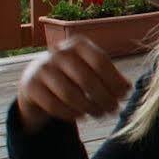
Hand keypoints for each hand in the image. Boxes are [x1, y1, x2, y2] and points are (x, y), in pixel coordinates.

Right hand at [16, 37, 132, 132]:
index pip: (100, 62)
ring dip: (89, 108)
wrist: (37, 78)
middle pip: (86, 79)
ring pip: (70, 95)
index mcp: (78, 44)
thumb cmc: (73, 74)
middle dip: (103, 98)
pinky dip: (71, 113)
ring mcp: (42, 68)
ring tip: (99, 114)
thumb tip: (128, 88)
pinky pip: (54, 105)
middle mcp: (58, 52)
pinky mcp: (30, 86)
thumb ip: (110, 76)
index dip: (114, 81)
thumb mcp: (92, 68)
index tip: (123, 96)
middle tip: (113, 109)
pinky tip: (81, 115)